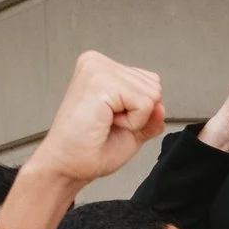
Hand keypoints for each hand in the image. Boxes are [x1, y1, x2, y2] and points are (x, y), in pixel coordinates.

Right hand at [22, 51, 165, 190]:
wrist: (66, 166)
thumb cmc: (90, 149)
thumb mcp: (133, 129)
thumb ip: (152, 114)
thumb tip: (161, 106)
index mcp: (103, 69)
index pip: (151, 82)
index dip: (141, 112)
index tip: (112, 121)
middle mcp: (97, 62)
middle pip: (154, 85)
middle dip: (140, 114)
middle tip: (109, 124)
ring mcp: (97, 68)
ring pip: (152, 94)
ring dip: (135, 119)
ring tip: (106, 123)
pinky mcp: (100, 81)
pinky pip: (144, 104)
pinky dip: (133, 122)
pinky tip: (107, 123)